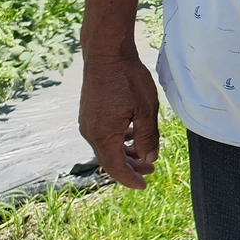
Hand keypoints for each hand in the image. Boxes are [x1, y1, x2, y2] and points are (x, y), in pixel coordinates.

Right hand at [79, 51, 160, 189]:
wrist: (106, 54)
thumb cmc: (127, 79)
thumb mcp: (146, 110)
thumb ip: (148, 137)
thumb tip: (150, 158)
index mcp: (103, 135)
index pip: (115, 167)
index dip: (129, 179)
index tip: (144, 185)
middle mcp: (90, 132)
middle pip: (110, 159)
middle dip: (131, 167)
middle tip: (151, 170)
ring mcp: (88, 122)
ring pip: (107, 146)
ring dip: (125, 153)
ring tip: (145, 154)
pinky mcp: (89, 113)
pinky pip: (104, 134)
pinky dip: (119, 140)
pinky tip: (132, 135)